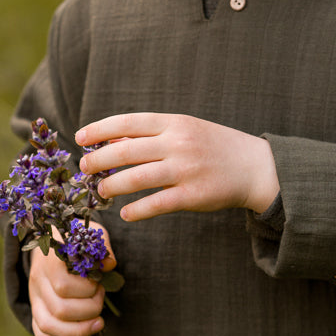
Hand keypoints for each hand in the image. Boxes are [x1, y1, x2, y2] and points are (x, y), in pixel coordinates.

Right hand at [28, 223, 116, 335]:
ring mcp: (34, 299)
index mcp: (49, 261)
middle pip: (59, 309)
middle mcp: (37, 282)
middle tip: (101, 300)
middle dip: (88, 310)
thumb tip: (109, 265)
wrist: (51, 242)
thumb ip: (102, 247)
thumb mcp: (89, 235)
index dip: (87, 290)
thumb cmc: (74, 240)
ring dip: (78, 331)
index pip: (64, 285)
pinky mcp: (36, 313)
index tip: (99, 283)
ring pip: (48, 327)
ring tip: (98, 324)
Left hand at [76, 113, 279, 221]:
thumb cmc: (214, 146)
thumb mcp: (186, 129)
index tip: (80, 138)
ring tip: (101, 192)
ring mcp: (185, 169)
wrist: (255, 167)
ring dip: (112, 186)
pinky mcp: (192, 196)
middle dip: (99, 160)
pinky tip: (126, 213)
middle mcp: (178, 143)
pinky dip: (136, 210)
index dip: (99, 129)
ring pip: (136, 178)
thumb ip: (152, 133)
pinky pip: (156, 204)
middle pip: (125, 150)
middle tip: (85, 169)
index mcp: (174, 122)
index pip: (127, 122)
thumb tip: (111, 140)